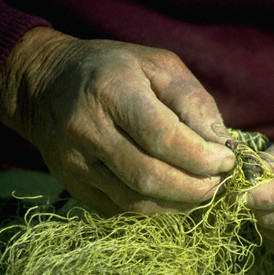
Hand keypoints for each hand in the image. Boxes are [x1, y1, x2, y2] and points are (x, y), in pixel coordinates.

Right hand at [0, 27, 234, 215]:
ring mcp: (75, 162)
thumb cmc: (114, 69)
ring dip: (180, 203)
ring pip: (135, 200)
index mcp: (111, 90)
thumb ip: (193, 101)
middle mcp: (87, 129)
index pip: (161, 136)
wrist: (46, 84)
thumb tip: (221, 145)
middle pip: (149, 175)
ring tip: (204, 191)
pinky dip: (157, 209)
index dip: (200, 156)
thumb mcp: (158, 65)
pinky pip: (122, 209)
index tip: (227, 161)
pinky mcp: (74, 185)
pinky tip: (176, 196)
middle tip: (220, 182)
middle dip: (195, 187)